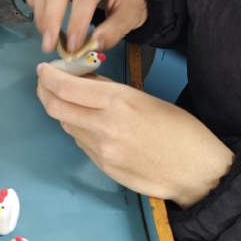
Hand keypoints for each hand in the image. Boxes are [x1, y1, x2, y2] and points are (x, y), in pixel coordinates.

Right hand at [26, 0, 146, 54]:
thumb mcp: (132, 14)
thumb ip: (114, 30)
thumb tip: (93, 46)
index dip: (76, 23)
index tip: (73, 47)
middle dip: (51, 20)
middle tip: (49, 46)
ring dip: (41, 16)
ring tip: (49, 38)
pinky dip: (35, 2)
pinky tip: (43, 18)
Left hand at [36, 63, 233, 206]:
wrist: (196, 172)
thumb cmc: (180, 131)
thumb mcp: (145, 98)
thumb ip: (109, 90)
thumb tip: (83, 79)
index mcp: (118, 102)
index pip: (64, 87)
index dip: (48, 76)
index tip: (44, 69)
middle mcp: (104, 127)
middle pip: (55, 107)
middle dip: (44, 92)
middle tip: (46, 83)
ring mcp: (101, 150)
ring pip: (66, 125)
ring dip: (62, 110)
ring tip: (71, 101)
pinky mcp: (103, 167)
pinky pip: (81, 143)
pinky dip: (79, 129)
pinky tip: (90, 124)